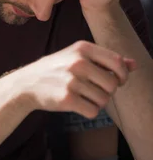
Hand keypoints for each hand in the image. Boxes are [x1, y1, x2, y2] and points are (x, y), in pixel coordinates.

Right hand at [20, 41, 135, 118]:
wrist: (27, 83)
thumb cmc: (57, 69)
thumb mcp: (78, 57)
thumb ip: (106, 59)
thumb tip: (133, 64)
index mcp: (82, 48)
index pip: (118, 63)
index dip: (122, 75)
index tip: (116, 80)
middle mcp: (78, 62)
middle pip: (113, 84)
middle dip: (107, 91)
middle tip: (93, 90)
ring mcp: (72, 80)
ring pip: (104, 100)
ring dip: (97, 102)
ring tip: (83, 96)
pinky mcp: (67, 99)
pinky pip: (93, 111)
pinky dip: (89, 111)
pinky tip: (78, 104)